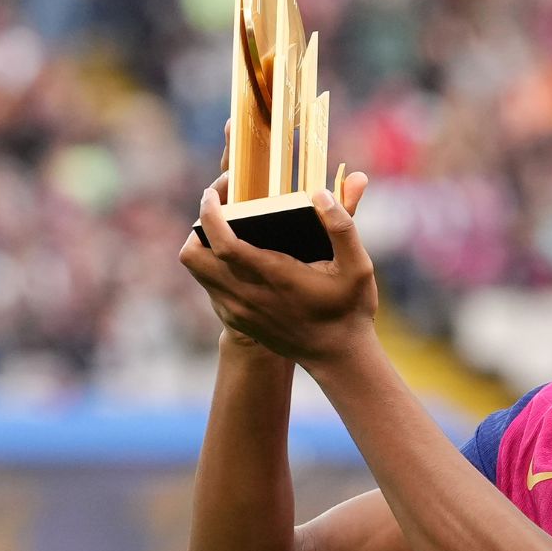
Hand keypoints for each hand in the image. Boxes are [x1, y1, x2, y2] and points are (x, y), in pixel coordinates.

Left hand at [180, 167, 375, 364]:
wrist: (338, 357)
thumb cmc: (349, 310)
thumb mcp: (359, 267)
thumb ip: (343, 225)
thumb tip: (322, 193)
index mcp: (273, 276)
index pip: (222, 242)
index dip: (209, 212)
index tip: (214, 193)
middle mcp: (247, 295)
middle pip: (193, 256)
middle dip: (198, 226)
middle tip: (219, 209)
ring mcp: (238, 310)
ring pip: (196, 271)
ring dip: (203, 245)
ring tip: (226, 229)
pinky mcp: (237, 320)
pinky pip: (209, 286)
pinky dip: (213, 266)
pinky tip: (239, 258)